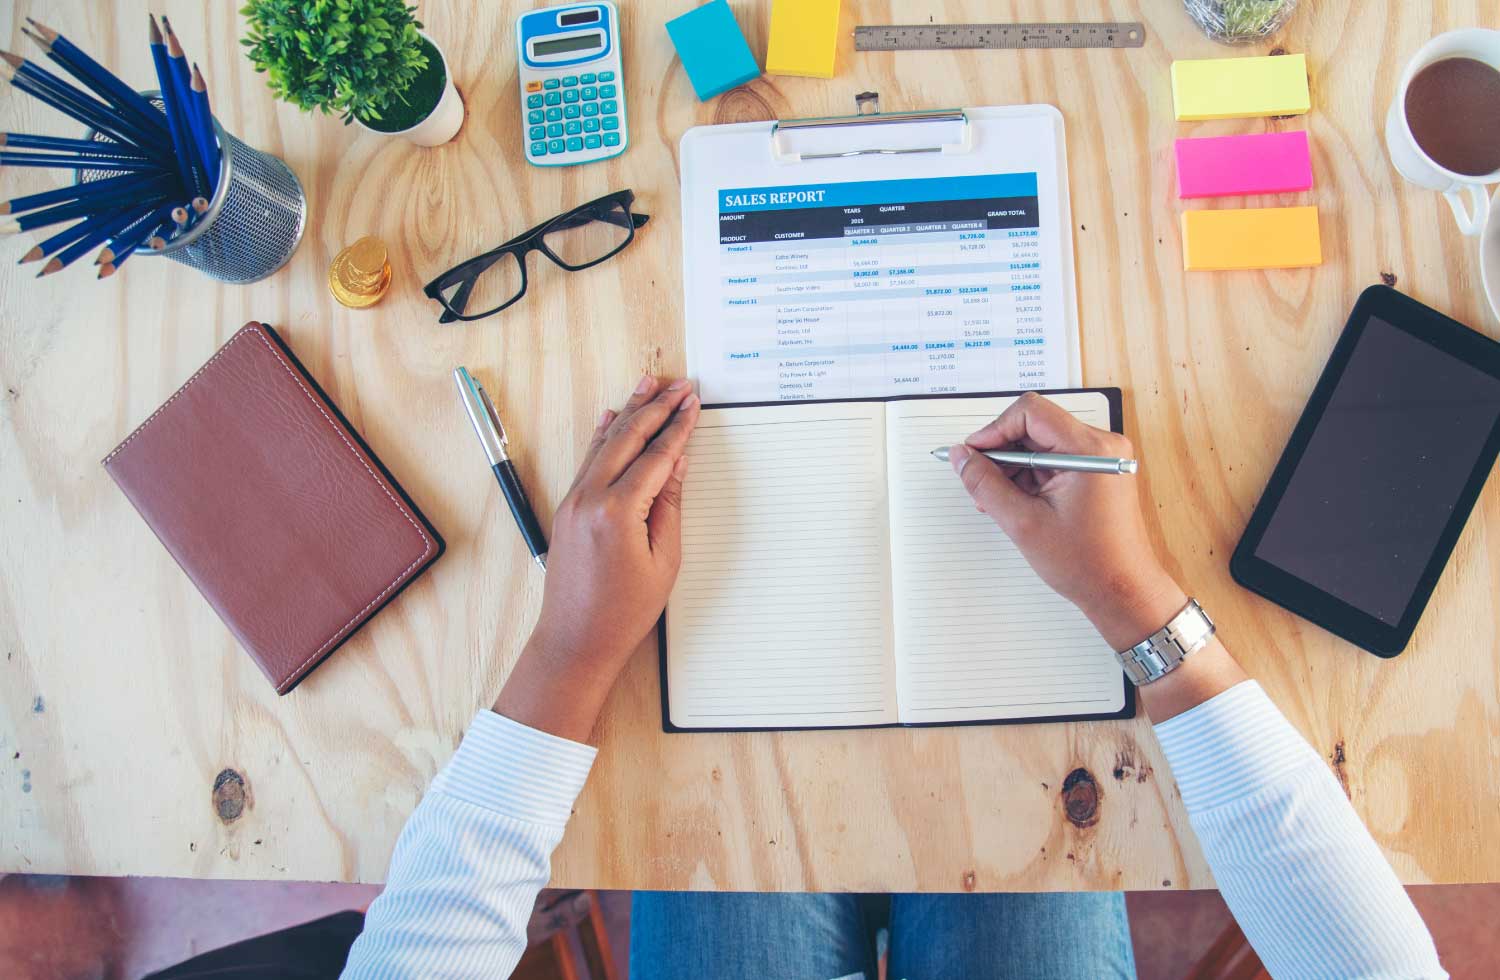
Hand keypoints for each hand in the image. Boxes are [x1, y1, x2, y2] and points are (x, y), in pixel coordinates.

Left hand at [495, 375, 700, 741]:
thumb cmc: (623, 611)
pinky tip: (611, 416)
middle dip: (656, 407)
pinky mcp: (567, 508)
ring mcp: (573, 500)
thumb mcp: (663, 560)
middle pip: (628, 437)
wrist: (576, 640)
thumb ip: (669, 505)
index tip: (693, 403)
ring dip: (629, 411)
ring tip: (648, 384)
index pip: (655, 456)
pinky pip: (589, 460)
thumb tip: (676, 464)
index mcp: (618, 511)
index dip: (678, 427)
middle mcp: (590, 497)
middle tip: (679, 385)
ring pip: (605, 443)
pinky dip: (603, 435)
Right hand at [950, 392, 1185, 649]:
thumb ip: (985, 484)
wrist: (1123, 591)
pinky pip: (1055, 461)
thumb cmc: (1089, 563)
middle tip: (980, 482)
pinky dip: (1031, 477)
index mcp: (1090, 450)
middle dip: (1002, 453)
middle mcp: (1102, 446)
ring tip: (997, 502)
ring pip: (1042, 445)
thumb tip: (962, 457)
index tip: (973, 455)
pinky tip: (1016, 503)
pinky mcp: (1098, 473)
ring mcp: (1102, 459)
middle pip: (1035, 427)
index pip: (1030, 413)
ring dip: (1014, 468)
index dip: (994, 431)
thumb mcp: (1023, 522)